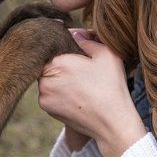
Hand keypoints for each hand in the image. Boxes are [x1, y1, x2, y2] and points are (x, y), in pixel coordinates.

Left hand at [37, 29, 145, 156]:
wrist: (112, 123)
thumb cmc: (112, 87)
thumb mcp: (106, 55)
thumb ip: (87, 39)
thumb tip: (74, 33)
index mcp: (57, 63)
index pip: (52, 46)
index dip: (63, 46)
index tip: (75, 52)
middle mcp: (45, 80)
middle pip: (48, 62)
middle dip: (61, 63)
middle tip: (80, 67)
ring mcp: (44, 96)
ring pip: (48, 78)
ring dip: (58, 77)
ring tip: (79, 82)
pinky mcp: (47, 109)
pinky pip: (49, 93)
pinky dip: (59, 92)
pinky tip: (76, 94)